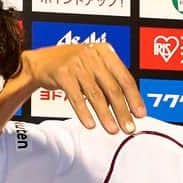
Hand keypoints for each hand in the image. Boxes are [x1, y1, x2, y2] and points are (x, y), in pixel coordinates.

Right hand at [21, 44, 144, 133]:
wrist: (43, 61)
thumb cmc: (74, 66)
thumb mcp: (95, 67)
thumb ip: (110, 83)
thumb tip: (128, 109)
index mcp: (105, 52)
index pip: (125, 77)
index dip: (134, 98)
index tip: (140, 114)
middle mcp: (92, 55)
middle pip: (112, 88)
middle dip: (122, 111)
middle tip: (129, 127)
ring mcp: (77, 63)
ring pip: (96, 94)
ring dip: (105, 115)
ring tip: (112, 129)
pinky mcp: (62, 73)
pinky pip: (76, 97)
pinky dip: (84, 112)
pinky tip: (90, 124)